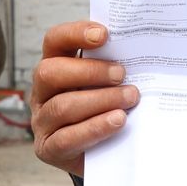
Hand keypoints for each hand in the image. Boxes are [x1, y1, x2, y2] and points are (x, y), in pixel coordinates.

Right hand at [30, 21, 138, 176]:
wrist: (107, 151)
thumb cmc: (111, 105)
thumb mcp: (111, 82)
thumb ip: (116, 64)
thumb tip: (144, 46)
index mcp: (56, 65)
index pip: (54, 40)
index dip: (75, 33)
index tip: (104, 34)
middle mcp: (43, 91)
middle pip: (50, 72)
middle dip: (89, 71)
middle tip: (121, 74)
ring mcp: (42, 121)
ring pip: (62, 106)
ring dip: (100, 99)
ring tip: (130, 97)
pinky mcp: (49, 148)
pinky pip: (67, 138)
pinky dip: (95, 127)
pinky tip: (118, 120)